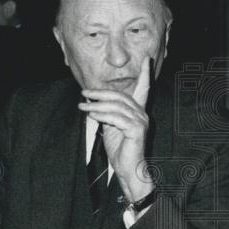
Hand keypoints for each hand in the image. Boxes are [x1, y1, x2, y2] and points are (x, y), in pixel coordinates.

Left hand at [79, 57, 153, 200]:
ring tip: (82, 106)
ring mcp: (141, 122)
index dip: (145, 73)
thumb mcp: (112, 127)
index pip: (144, 88)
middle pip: (121, 96)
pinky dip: (102, 115)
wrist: (128, 170)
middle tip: (84, 92)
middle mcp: (142, 114)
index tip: (146, 59)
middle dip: (101, 92)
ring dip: (97, 104)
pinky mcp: (137, 130)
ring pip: (117, 106)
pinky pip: (116, 118)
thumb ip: (108, 114)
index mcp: (139, 112)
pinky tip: (91, 115)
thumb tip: (94, 103)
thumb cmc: (120, 150)